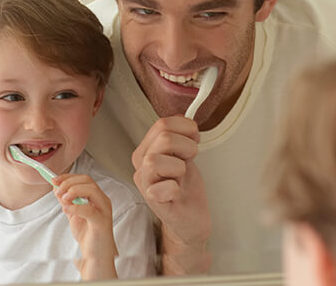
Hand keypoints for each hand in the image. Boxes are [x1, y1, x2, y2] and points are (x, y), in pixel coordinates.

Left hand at [54, 173, 117, 279]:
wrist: (95, 257)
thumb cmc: (88, 237)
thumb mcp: (74, 216)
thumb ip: (67, 202)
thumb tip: (57, 188)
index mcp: (97, 198)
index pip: (84, 179)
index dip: (68, 177)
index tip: (54, 179)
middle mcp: (102, 201)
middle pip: (88, 181)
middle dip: (69, 182)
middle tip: (57, 189)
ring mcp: (104, 210)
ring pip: (91, 190)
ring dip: (74, 191)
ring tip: (63, 198)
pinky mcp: (101, 222)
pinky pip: (89, 210)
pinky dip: (76, 207)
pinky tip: (66, 209)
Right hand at [132, 116, 211, 274]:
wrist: (190, 217)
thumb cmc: (186, 186)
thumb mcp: (184, 154)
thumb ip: (180, 135)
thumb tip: (183, 117)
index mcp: (147, 149)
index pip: (162, 124)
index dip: (185, 128)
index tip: (194, 138)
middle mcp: (141, 164)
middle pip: (163, 137)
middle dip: (187, 146)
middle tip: (190, 159)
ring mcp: (144, 183)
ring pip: (158, 159)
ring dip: (181, 166)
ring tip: (181, 176)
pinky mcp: (152, 202)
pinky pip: (166, 186)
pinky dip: (177, 187)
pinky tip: (178, 192)